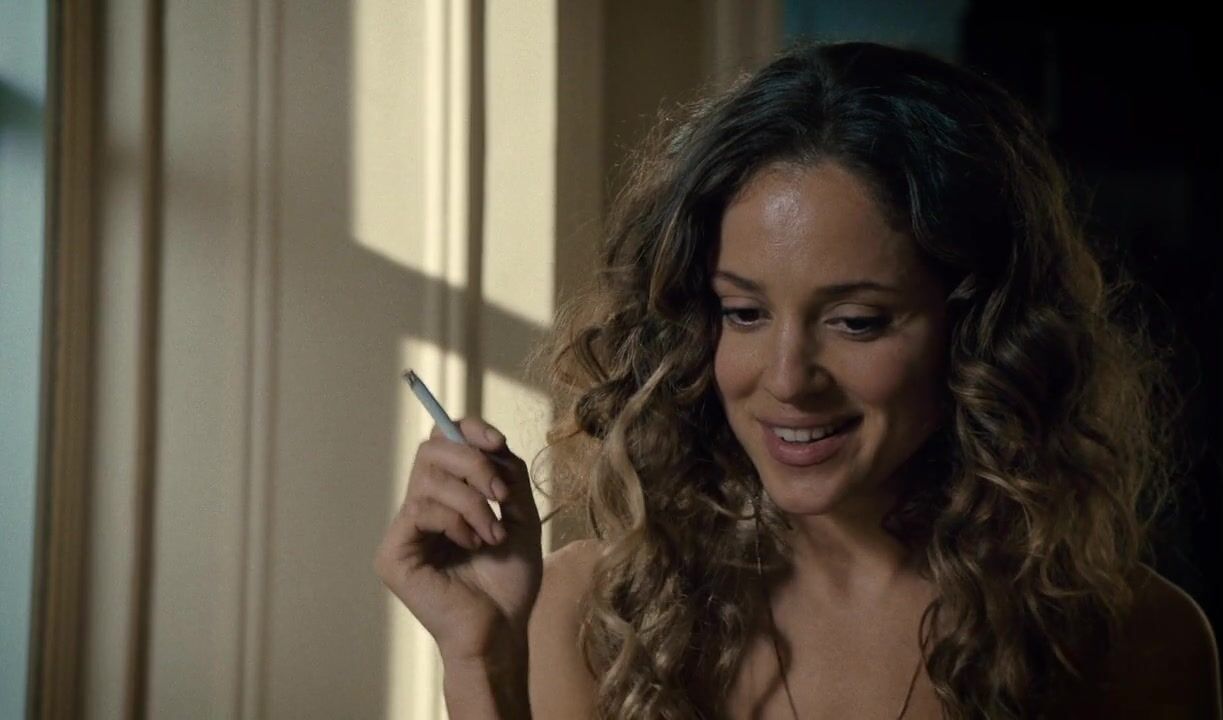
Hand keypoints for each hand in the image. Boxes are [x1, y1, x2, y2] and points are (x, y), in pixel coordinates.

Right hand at [375, 417, 542, 663]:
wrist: (503, 628)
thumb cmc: (510, 580)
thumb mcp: (521, 514)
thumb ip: (507, 474)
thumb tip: (491, 443)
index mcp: (448, 496)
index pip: (443, 442)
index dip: (467, 430)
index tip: (497, 441)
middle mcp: (421, 508)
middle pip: (431, 450)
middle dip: (473, 463)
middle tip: (500, 493)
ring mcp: (404, 530)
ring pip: (427, 479)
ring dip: (472, 501)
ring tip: (493, 534)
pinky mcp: (393, 553)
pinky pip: (420, 510)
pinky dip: (455, 521)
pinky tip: (473, 544)